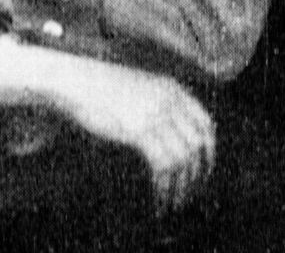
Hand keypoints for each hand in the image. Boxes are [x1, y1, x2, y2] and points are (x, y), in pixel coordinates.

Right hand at [0, 39, 215, 217]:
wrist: (75, 82)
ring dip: (181, 186)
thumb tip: (173, 138)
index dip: (209, 153)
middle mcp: (170, 101)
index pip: (206, 125)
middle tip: (189, 194)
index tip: (202, 172)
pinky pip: (163, 165)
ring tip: (172, 202)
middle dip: (198, 175)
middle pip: (198, 145)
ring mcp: (155, 114)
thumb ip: (160, 105)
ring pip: (183, 159)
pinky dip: (164, 186)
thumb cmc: (101, 89)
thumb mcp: (140, 89)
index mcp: (173, 89)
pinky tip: (158, 198)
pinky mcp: (139, 130)